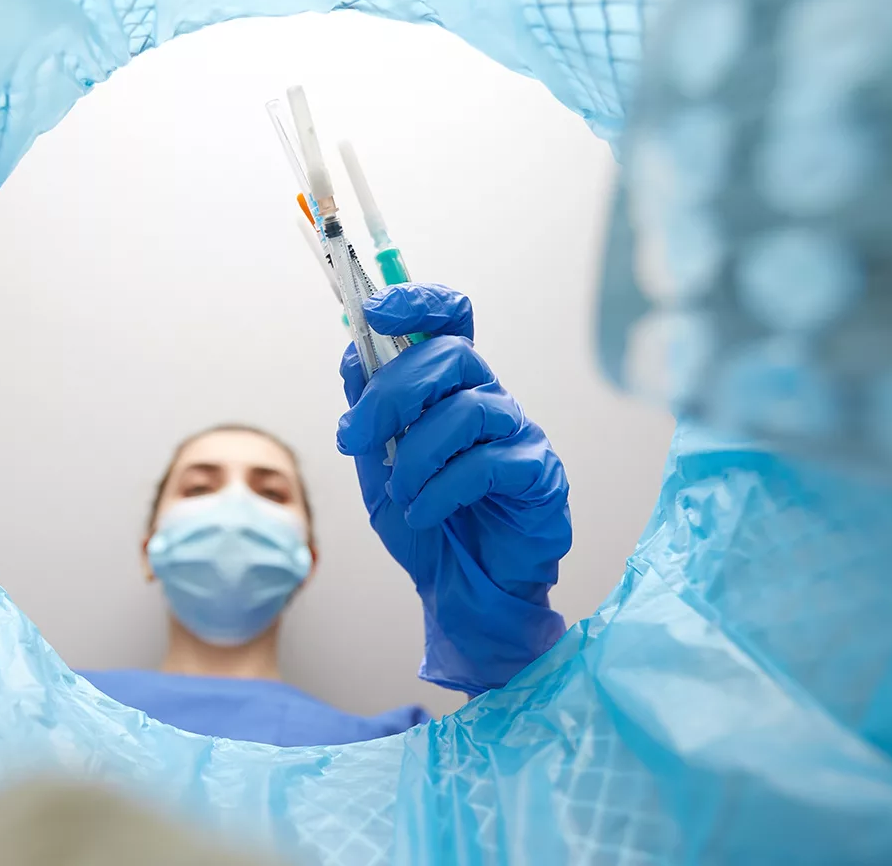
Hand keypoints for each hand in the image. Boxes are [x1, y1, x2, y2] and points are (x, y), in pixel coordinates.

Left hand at [337, 284, 570, 694]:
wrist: (457, 590)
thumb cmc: (425, 520)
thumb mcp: (377, 462)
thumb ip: (366, 409)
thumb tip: (353, 353)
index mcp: (450, 387)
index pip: (449, 319)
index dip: (418, 301)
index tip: (375, 310)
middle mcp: (488, 399)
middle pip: (450, 356)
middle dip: (390, 393)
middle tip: (356, 438)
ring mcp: (518, 434)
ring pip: (466, 409)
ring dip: (415, 454)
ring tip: (400, 493)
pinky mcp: (538, 476)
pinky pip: (487, 464)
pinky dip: (440, 490)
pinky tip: (423, 513)